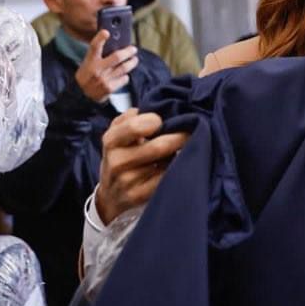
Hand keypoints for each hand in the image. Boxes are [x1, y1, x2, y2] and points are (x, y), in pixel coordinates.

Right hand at [76, 30, 137, 102]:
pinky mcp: (109, 88)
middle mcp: (97, 70)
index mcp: (90, 61)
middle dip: (128, 52)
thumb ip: (98, 54)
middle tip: (133, 49)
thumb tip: (115, 43)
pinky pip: (124, 79)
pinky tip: (124, 74)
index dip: (100, 38)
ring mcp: (103, 79)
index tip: (106, 32)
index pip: (94, 47)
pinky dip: (126, 75)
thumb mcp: (88, 63)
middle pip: (117, 57)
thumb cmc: (87, 75)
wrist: (81, 94)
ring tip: (134, 60)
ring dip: (132, 63)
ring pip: (124, 68)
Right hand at [94, 108, 187, 223]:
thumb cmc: (121, 156)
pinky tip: (178, 165)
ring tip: (185, 147)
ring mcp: (128, 181)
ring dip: (180, 154)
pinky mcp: (138, 197)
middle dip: (180, 137)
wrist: (110, 195)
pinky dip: (176, 170)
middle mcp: (117, 161)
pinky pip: (166, 180)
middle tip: (193, 130)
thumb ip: (131, 118)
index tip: (163, 120)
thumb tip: (155, 108)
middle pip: (158, 147)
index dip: (155, 120)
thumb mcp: (118, 134)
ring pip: (166, 164)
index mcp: (111, 141)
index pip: (134, 126)